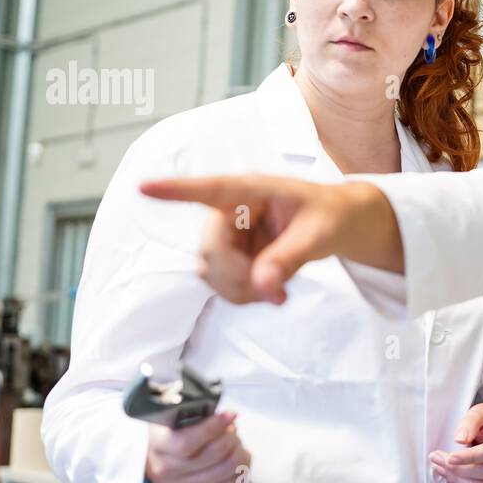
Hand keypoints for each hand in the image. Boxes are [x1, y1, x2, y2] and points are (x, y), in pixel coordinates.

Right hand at [138, 176, 400, 304]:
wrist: (338, 224)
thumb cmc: (330, 215)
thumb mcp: (319, 234)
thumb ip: (290, 258)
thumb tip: (262, 286)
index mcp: (253, 190)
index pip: (211, 190)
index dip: (176, 190)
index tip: (143, 187)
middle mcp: (232, 210)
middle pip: (210, 249)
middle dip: (237, 277)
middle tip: (274, 291)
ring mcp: (228, 235)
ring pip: (210, 271)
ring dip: (239, 290)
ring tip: (278, 291)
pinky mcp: (232, 256)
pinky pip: (221, 284)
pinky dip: (243, 295)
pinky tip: (271, 292)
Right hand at [144, 411, 251, 482]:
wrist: (156, 463)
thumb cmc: (170, 435)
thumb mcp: (173, 419)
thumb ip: (196, 415)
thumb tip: (226, 417)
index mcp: (160, 446)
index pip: (186, 442)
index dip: (213, 427)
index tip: (229, 415)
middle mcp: (169, 470)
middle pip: (214, 454)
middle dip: (231, 436)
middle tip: (231, 428)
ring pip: (228, 468)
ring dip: (240, 450)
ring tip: (235, 442)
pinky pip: (234, 482)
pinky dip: (243, 467)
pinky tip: (237, 456)